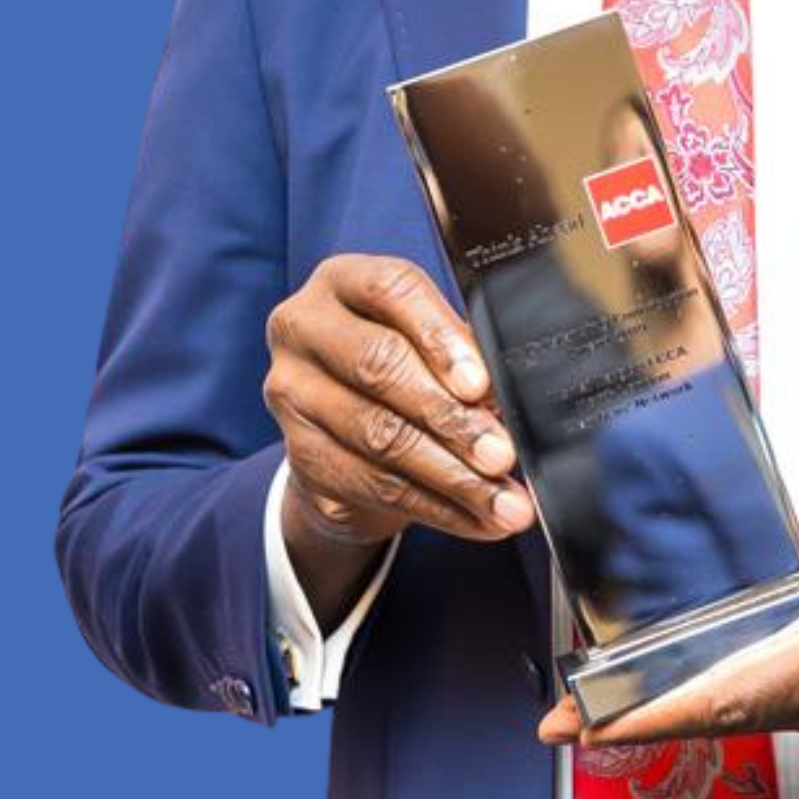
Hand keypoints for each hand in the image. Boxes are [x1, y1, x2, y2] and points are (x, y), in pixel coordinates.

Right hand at [263, 254, 535, 555]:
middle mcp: (304, 329)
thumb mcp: (426, 334)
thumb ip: (461, 352)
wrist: (341, 420)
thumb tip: (506, 398)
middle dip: (451, 418)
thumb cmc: (400, 356)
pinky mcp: (299, 455)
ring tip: (506, 502)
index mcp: (343, 280)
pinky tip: (478, 518)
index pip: (391, 292)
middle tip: (502, 454)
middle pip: (380, 368)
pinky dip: (437, 508)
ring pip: (380, 438)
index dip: (440, 338)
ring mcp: (293, 393)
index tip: (480, 384)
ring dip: (454, 478)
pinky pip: (375, 486)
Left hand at [538, 469, 798, 748]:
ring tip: (606, 706)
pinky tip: (697, 680)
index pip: (746, 691)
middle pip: (732, 714)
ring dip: (680, 711)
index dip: (668, 708)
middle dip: (646, 721)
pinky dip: (724, 698)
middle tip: (563, 724)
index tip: (597, 725)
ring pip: (751, 713)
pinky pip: (774, 703)